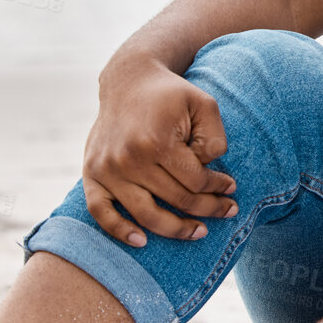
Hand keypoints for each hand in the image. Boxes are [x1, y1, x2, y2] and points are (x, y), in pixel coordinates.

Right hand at [82, 56, 237, 245]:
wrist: (128, 81)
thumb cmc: (172, 94)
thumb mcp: (204, 105)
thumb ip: (214, 138)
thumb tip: (209, 171)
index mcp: (156, 143)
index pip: (195, 181)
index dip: (218, 188)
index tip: (231, 188)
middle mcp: (128, 160)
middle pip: (174, 200)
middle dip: (207, 209)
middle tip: (228, 212)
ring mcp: (106, 170)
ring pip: (144, 214)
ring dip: (175, 229)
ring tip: (198, 232)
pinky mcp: (91, 174)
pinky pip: (100, 212)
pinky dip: (119, 231)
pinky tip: (141, 241)